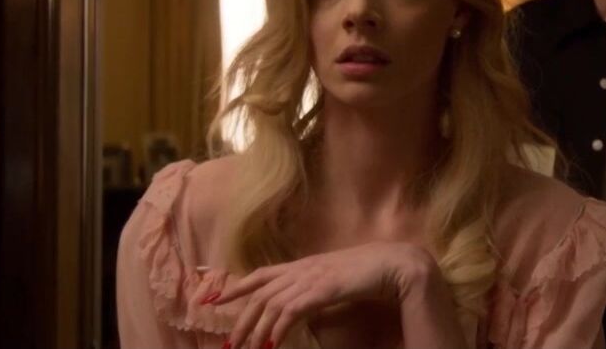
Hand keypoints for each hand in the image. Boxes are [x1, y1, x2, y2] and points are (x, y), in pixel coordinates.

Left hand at [212, 241, 438, 348]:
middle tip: (230, 343)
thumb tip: (301, 307)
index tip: (213, 299)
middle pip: (260, 294)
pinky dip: (278, 329)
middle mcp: (302, 268)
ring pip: (271, 304)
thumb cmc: (367, 273)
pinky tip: (272, 343)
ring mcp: (311, 277)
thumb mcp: (333, 281)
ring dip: (256, 329)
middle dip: (242, 319)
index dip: (236, 287)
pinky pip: (291, 311)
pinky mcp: (322, 289)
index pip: (260, 274)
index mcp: (303, 264)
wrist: (392, 264)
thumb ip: (314, 290)